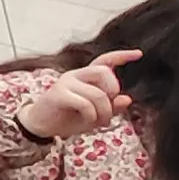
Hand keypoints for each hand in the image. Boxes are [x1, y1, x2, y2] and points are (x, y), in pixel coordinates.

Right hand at [18, 48, 143, 140]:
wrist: (39, 125)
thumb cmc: (66, 118)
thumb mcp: (93, 114)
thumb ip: (110, 107)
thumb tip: (127, 99)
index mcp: (84, 77)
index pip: (104, 61)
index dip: (122, 56)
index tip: (139, 54)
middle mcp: (75, 75)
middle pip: (104, 72)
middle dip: (113, 91)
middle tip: (109, 109)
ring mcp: (66, 83)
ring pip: (98, 94)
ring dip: (104, 112)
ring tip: (99, 122)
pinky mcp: (59, 94)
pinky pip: (86, 104)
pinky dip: (92, 116)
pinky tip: (88, 122)